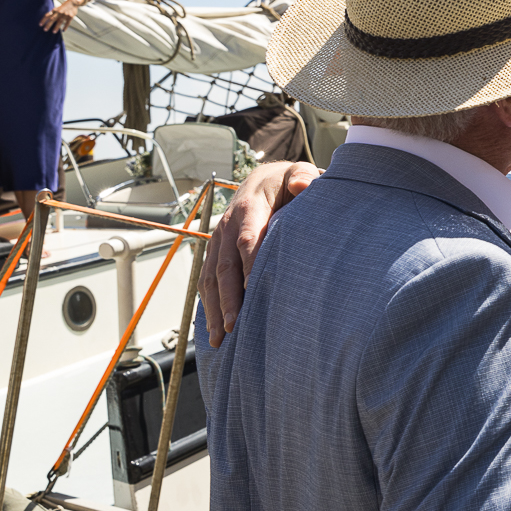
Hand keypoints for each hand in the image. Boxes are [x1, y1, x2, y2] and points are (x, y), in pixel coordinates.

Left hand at [38, 0, 77, 33]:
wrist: (73, 3)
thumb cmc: (64, 6)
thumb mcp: (57, 8)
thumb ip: (53, 13)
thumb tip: (48, 17)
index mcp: (55, 10)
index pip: (47, 15)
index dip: (43, 20)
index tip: (40, 24)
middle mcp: (59, 12)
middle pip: (52, 19)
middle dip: (48, 24)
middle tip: (45, 29)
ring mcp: (65, 15)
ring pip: (60, 21)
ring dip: (56, 27)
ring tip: (53, 32)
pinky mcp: (70, 17)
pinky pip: (67, 23)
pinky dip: (65, 27)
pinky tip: (63, 30)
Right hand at [200, 160, 320, 345]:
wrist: (263, 178)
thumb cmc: (287, 181)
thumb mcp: (298, 173)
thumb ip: (303, 176)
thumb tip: (303, 183)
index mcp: (249, 208)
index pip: (248, 240)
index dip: (250, 265)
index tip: (255, 292)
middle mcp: (227, 226)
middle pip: (225, 266)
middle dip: (228, 298)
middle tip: (235, 327)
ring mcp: (218, 241)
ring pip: (210, 278)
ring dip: (214, 308)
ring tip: (220, 338)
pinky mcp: (216, 252)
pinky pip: (207, 281)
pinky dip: (209, 305)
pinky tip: (214, 329)